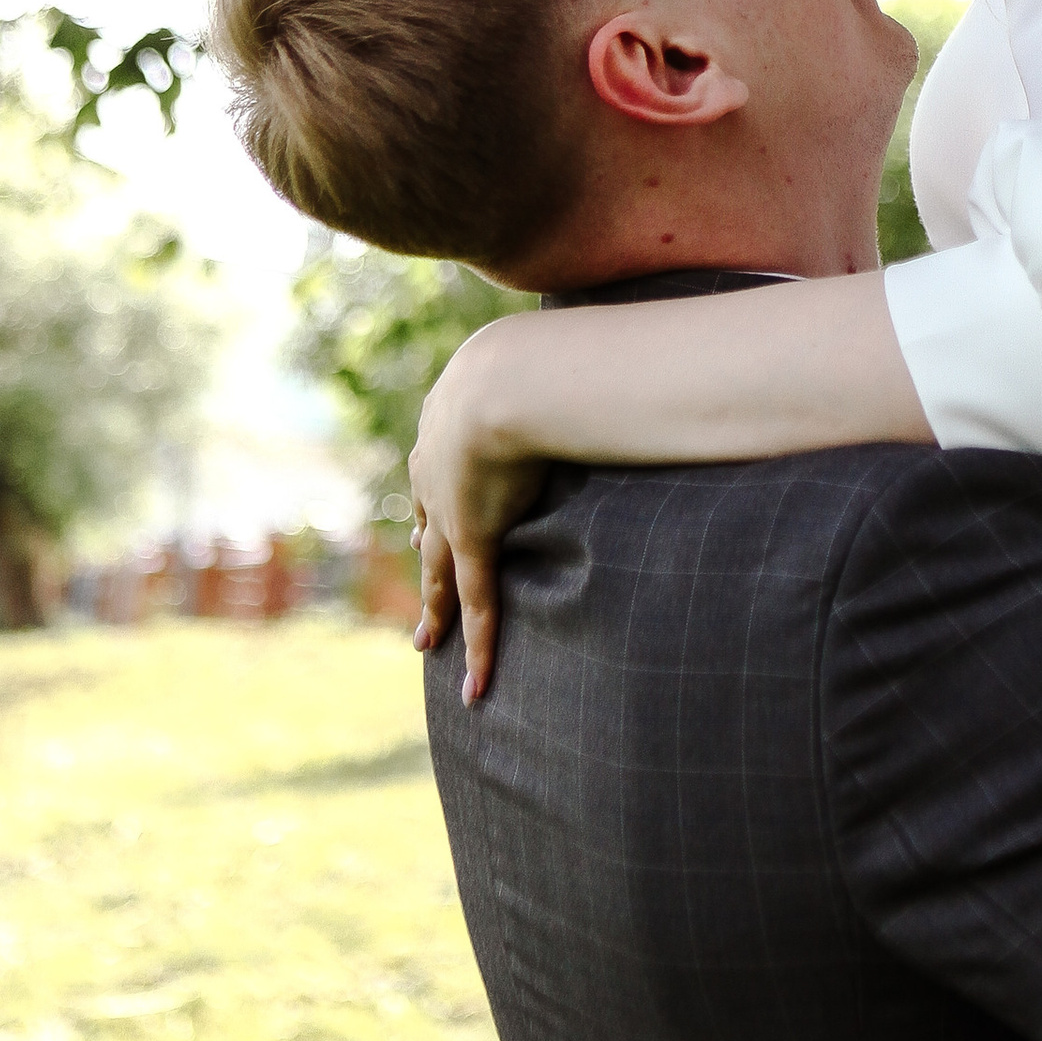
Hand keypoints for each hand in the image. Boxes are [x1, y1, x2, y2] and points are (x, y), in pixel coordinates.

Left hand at [408, 317, 547, 703]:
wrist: (507, 376)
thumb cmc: (538, 354)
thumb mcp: (541, 359)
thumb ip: (575, 369)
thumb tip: (623, 354)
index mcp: (449, 421)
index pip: (440, 468)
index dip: (438, 495)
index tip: (433, 514)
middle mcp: (436, 467)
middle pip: (426, 521)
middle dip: (424, 550)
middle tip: (417, 566)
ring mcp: (450, 507)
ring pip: (436, 569)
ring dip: (433, 606)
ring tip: (426, 639)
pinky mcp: (472, 538)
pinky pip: (476, 602)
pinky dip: (479, 644)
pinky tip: (476, 686)